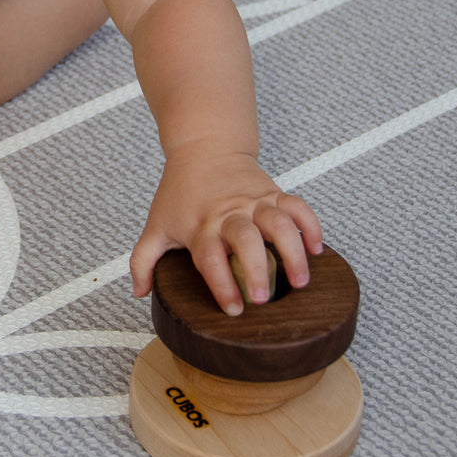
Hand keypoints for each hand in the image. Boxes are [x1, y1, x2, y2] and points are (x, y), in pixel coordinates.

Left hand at [129, 148, 322, 314]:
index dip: (221, 284)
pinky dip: (311, 227)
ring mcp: (255, 203)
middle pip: (246, 240)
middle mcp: (230, 214)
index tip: (232, 308)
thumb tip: (139, 292)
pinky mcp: (273, 193)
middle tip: (262, 299)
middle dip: (256, 271)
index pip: (210, 258)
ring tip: (300, 281)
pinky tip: (316, 249)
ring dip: (293, 252)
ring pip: (279, 224)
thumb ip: (144, 261)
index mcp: (202, 226)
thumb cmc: (180, 191)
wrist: (203, 147)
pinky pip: (298, 207)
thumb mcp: (156, 225)